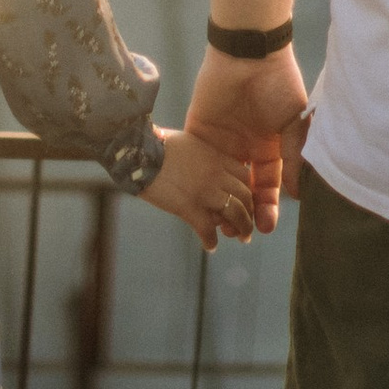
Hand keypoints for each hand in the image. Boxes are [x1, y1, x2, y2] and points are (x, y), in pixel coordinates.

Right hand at [140, 127, 259, 252]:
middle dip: (250, 213)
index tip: (247, 201)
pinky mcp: (188, 207)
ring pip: (235, 213)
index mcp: (216, 156)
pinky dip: (211, 240)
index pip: (245, 176)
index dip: (249, 191)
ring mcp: (204, 191)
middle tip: (248, 225)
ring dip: (242, 228)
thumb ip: (200, 154)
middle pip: (245, 196)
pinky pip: (207, 229)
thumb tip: (199, 163)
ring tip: (242, 238)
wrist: (137, 151)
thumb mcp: (188, 142)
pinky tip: (211, 247)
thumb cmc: (156, 144)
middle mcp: (216, 173)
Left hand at [182, 46, 310, 231]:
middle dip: (243, 212)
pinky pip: (198, 160)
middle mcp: (246, 146)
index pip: (268, 184)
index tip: (267, 226)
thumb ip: (293, 155)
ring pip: (219, 180)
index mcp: (270, 145)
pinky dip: (199, 180)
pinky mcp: (200, 131)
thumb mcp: (293, 121)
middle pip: (243, 188)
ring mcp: (222, 140)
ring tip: (222, 226)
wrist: (249, 51)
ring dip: (220, 202)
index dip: (268, 206)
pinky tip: (203, 200)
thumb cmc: (278, 82)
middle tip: (243, 234)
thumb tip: (296, 194)